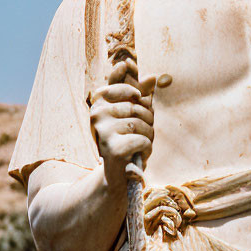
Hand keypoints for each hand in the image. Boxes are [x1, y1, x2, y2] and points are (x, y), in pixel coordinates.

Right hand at [90, 58, 153, 183]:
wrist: (116, 174)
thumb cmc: (127, 140)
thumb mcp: (133, 115)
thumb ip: (140, 95)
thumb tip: (153, 76)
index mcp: (99, 103)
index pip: (120, 85)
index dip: (134, 90)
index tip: (137, 97)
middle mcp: (96, 114)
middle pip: (137, 107)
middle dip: (147, 121)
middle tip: (140, 134)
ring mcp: (103, 131)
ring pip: (141, 124)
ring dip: (149, 137)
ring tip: (139, 145)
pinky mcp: (112, 148)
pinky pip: (143, 140)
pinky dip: (147, 149)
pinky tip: (138, 155)